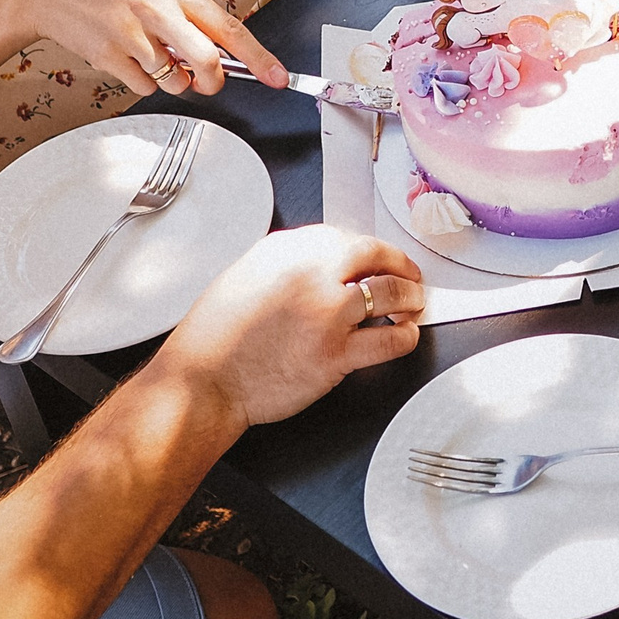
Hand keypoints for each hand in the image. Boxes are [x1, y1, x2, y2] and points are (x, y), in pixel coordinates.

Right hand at [8, 0, 287, 96]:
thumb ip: (189, 15)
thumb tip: (223, 52)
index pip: (227, 27)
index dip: (257, 57)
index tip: (277, 77)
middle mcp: (157, 10)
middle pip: (207, 61)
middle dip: (213, 80)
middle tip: (207, 81)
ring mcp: (132, 34)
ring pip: (175, 80)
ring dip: (172, 80)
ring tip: (152, 56)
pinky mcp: (110, 57)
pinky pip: (144, 87)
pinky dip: (143, 82)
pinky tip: (129, 59)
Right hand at [154, 225, 425, 426]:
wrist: (204, 381)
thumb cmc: (216, 335)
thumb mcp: (246, 274)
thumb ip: (288, 261)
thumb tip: (323, 261)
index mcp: (288, 250)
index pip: (346, 237)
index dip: (368, 250)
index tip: (375, 259)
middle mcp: (312, 274)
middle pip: (375, 257)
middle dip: (400, 264)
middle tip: (409, 272)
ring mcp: (328, 315)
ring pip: (390, 293)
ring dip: (410, 296)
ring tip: (415, 301)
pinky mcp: (336, 355)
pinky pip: (389, 341)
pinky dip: (405, 336)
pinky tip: (406, 335)